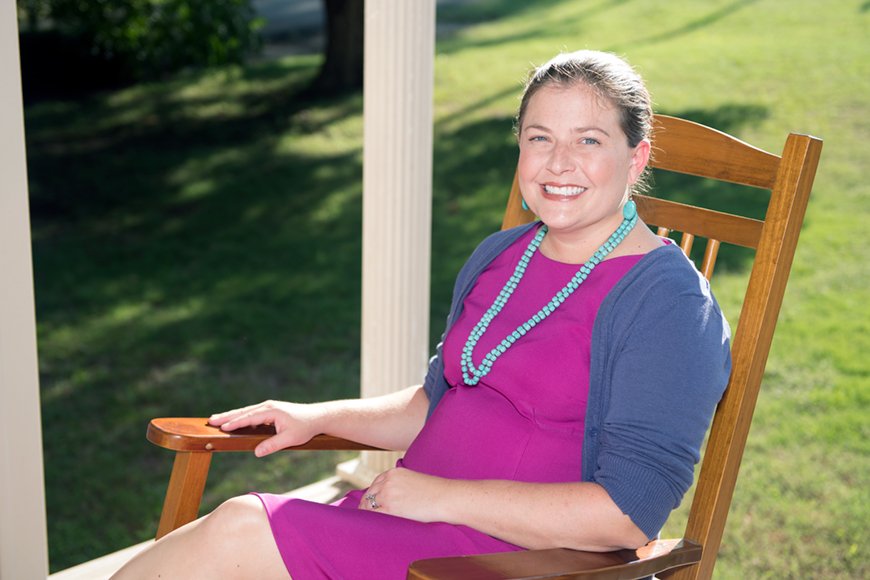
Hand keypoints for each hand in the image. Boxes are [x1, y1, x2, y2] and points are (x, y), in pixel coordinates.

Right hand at [208, 400, 324, 456]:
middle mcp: (268, 406)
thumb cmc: (305, 427)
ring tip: (216, 419)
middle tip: (211, 420)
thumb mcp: (290, 438)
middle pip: (244, 411)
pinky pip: (251, 413)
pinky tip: (233, 421)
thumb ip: (273, 445)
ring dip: (232, 415)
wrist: (317, 417)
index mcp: (271, 411)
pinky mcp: (270, 410)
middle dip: (227, 416)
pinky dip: (240, 416)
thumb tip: (256, 452)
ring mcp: (268, 407)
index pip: (249, 417)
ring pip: (246, 411)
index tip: (222, 427)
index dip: (235, 422)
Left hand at [358, 467, 452, 522]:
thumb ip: (401, 485)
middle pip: (369, 494)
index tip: (372, 503)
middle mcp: (388, 481)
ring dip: (367, 513)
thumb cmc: (436, 492)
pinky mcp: (389, 509)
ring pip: (368, 505)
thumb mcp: (414, 480)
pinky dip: (370, 521)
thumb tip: (397, 497)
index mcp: (394, 472)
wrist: (446, 497)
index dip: (373, 494)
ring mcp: (387, 494)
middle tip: (366, 515)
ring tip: (368, 523)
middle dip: (367, 504)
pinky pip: (373, 516)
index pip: (376, 483)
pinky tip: (373, 527)